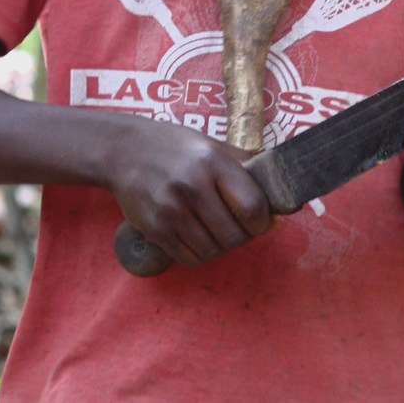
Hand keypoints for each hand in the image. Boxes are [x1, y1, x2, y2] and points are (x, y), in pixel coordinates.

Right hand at [107, 122, 271, 266]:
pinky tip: (199, 236)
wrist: (123, 151)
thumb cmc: (176, 147)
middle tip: (239, 227)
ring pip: (214, 251)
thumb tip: (281, 199)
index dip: (263, 222)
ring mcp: (171, 211)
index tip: (261, 221)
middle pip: (235, 236)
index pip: (253, 208)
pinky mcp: (155, 230)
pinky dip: (201, 253)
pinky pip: (191, 258)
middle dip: (243, 237)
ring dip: (222, 247)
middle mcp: (192, 187)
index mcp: (213, 163)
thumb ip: (247, 169)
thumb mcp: (214, 146)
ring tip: (217, 230)